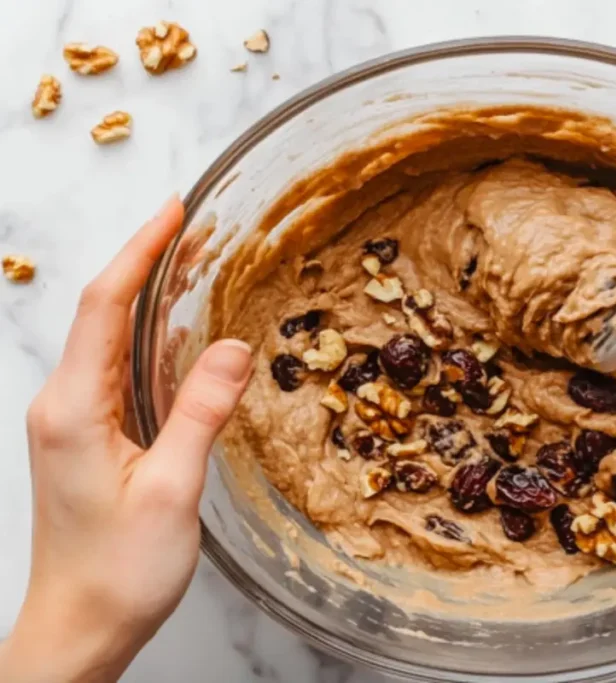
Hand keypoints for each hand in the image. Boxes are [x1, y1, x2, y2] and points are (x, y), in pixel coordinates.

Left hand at [0, 196, 252, 682]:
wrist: (80, 625)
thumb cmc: (118, 569)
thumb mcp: (172, 490)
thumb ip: (201, 412)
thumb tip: (232, 348)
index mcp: (75, 410)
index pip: (102, 307)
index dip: (138, 252)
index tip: (171, 210)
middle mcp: (64, 406)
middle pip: (102, 313)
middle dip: (147, 263)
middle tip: (195, 228)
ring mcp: (73, 422)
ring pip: (110, 340)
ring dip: (149, 299)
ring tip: (193, 264)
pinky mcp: (88, 438)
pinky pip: (117, 372)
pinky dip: (148, 340)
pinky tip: (179, 334)